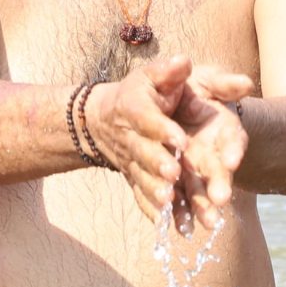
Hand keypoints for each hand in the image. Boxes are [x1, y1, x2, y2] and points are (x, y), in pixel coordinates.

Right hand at [86, 57, 204, 223]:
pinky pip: (142, 195)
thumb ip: (169, 70)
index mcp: (135, 108)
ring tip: (170, 202)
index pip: (147, 119)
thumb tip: (183, 61)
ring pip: (143, 177)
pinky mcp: (134, 178)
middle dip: (158, 163)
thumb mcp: (151, 76)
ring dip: (155, 190)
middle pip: (144, 152)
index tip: (179, 138)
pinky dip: (153, 211)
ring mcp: (131, 161)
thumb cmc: (137, 93)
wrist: (101, 119)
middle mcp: (130, 137)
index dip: (162, 128)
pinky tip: (168, 225)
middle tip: (174, 173)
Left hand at [170, 67, 255, 233]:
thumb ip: (221, 82)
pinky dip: (179, 213)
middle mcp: (213, 152)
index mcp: (223, 127)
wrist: (166, 104)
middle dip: (220, 185)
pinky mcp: (179, 181)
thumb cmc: (190, 87)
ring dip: (203, 207)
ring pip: (201, 190)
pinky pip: (179, 199)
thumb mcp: (204, 79)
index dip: (233, 149)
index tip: (231, 161)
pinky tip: (178, 229)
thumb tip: (245, 83)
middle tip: (221, 201)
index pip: (233, 139)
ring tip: (206, 225)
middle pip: (219, 171)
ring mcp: (196, 169)